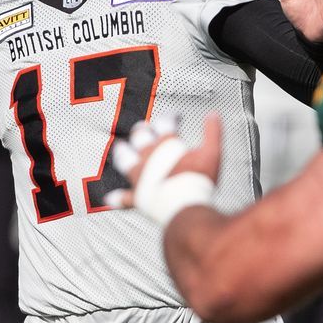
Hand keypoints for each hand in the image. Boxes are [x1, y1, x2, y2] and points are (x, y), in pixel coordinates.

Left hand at [106, 115, 221, 225]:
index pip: (165, 122)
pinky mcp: (138, 196)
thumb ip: (212, 132)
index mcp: (167, 144)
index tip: (176, 116)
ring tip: (121, 148)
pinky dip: (118, 198)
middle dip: (143, 130)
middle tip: (146, 128)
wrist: (185, 208)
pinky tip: (110, 198)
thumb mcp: (212, 153)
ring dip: (123, 153)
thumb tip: (213, 114)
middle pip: (140, 136)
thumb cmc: (198, 181)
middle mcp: (149, 157)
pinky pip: (124, 197)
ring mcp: (141, 176)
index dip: (171, 116)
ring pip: (124, 159)